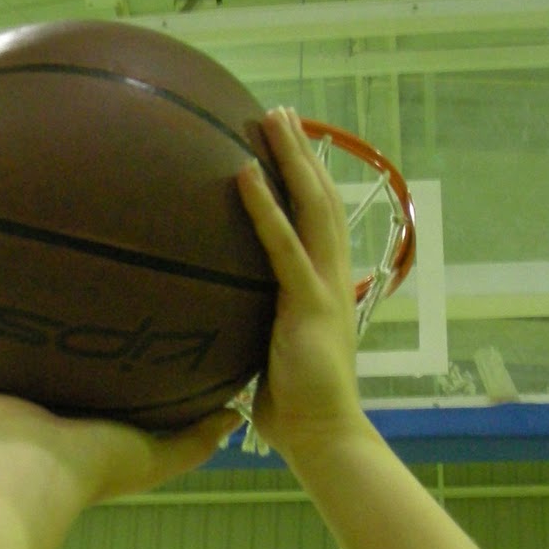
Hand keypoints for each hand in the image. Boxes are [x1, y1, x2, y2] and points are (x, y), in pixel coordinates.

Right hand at [0, 366, 235, 506]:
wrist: (32, 477)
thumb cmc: (91, 468)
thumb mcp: (155, 454)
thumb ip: (193, 439)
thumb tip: (234, 415)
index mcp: (72, 435)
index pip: (82, 405)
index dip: (86, 385)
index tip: (93, 353)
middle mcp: (30, 429)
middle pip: (27, 395)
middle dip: (28, 370)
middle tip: (32, 330)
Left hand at [237, 107, 365, 459]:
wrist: (324, 436)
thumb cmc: (295, 408)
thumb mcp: (270, 356)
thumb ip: (254, 331)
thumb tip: (218, 325)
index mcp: (324, 287)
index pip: (318, 220)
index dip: (307, 179)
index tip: (290, 144)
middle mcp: (331, 277)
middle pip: (321, 198)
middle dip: (302, 152)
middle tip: (281, 111)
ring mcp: (323, 287)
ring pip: (312, 206)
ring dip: (291, 159)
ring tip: (272, 118)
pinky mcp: (308, 304)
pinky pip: (282, 245)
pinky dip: (264, 207)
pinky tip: (243, 174)